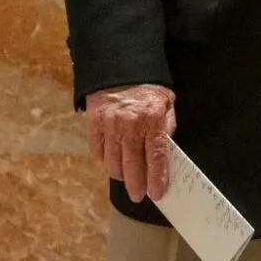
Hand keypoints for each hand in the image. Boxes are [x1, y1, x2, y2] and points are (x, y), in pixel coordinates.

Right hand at [86, 83, 176, 201]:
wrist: (120, 64)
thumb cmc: (148, 84)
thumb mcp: (166, 100)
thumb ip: (167, 124)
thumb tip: (165, 150)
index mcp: (152, 118)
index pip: (156, 156)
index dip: (157, 177)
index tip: (157, 192)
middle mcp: (130, 125)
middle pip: (133, 165)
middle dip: (137, 184)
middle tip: (139, 196)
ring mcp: (110, 125)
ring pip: (114, 162)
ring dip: (121, 175)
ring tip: (127, 180)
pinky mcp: (94, 124)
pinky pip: (98, 151)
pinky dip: (105, 160)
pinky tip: (112, 162)